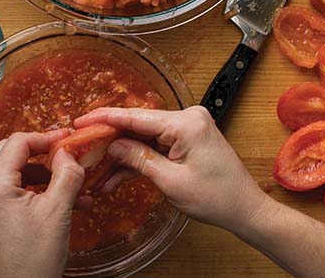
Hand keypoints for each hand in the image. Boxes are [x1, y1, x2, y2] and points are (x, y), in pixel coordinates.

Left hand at [0, 129, 84, 277]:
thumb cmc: (34, 260)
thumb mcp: (58, 210)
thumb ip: (67, 173)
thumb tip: (69, 152)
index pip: (18, 143)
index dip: (46, 137)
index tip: (67, 139)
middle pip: (10, 152)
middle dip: (42, 152)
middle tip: (67, 154)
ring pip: (11, 170)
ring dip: (41, 172)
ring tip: (71, 182)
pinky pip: (9, 189)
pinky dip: (34, 188)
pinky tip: (61, 198)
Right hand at [74, 106, 267, 232]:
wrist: (244, 208)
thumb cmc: (217, 197)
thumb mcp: (171, 182)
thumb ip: (139, 159)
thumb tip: (112, 146)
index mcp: (186, 123)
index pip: (137, 117)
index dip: (105, 119)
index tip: (80, 121)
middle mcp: (187, 118)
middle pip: (138, 125)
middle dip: (110, 139)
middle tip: (80, 147)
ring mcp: (187, 128)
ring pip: (144, 137)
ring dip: (122, 155)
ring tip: (95, 171)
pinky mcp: (187, 140)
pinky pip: (156, 145)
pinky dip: (138, 160)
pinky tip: (115, 176)